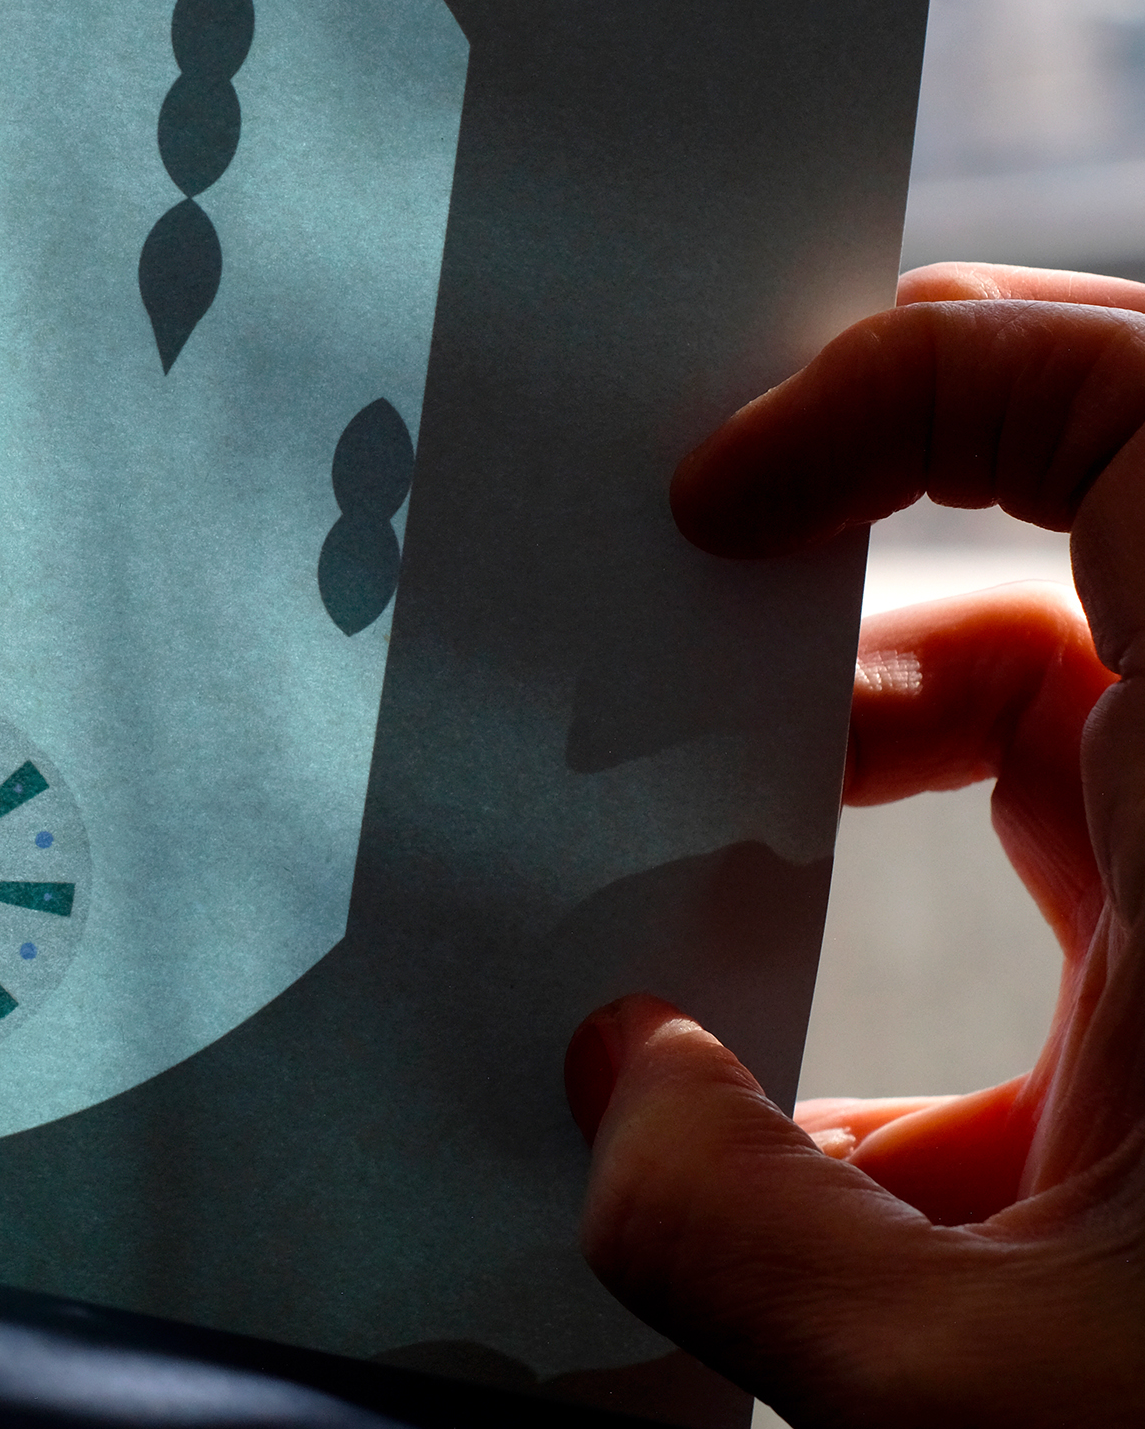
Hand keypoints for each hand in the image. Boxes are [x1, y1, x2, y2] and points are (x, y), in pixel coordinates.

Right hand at [567, 265, 1144, 1426]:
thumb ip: (735, 1236)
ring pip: (1046, 809)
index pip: (1133, 416)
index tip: (719, 498)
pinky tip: (782, 1195)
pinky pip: (1064, 998)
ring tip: (665, 977)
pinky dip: (909, 1065)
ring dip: (846, 875)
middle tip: (645, 728)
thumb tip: (615, 1096)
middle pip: (1046, 628)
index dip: (916, 380)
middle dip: (822, 667)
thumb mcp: (976, 1399)